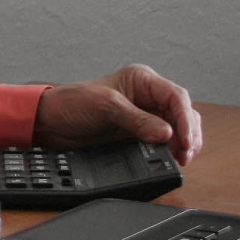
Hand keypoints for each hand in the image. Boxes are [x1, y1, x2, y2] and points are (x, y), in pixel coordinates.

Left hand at [33, 64, 201, 164]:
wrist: (51, 122)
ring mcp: (145, 115)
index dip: (185, 119)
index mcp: (142, 80)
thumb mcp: (106, 108)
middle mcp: (148, 96)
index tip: (185, 140)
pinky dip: (171, 149)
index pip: (176, 97)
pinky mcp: (139, 132)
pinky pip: (164, 141)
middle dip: (188, 133)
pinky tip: (171, 158)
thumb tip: (167, 133)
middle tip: (186, 155)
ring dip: (184, 143)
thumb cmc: (73, 104)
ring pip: (178, 127)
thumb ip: (137, 120)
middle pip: (183, 113)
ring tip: (181, 159)